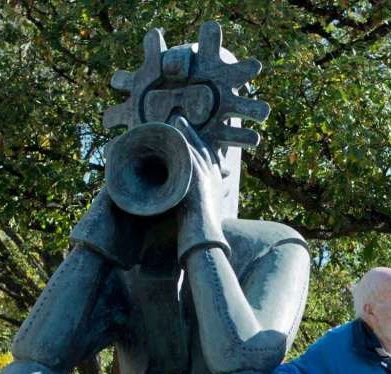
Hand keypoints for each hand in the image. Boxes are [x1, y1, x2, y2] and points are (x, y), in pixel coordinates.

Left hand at [169, 115, 228, 259]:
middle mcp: (214, 176)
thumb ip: (203, 208)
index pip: (210, 158)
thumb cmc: (204, 233)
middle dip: (192, 133)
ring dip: (186, 132)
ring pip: (196, 147)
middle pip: (204, 148)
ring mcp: (207, 175)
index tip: (191, 136)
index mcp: (217, 184)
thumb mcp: (206, 216)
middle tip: (181, 120)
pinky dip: (183, 141)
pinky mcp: (197, 177)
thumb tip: (202, 211)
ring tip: (176, 120)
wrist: (205, 236)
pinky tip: (173, 131)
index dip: (200, 145)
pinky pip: (190, 153)